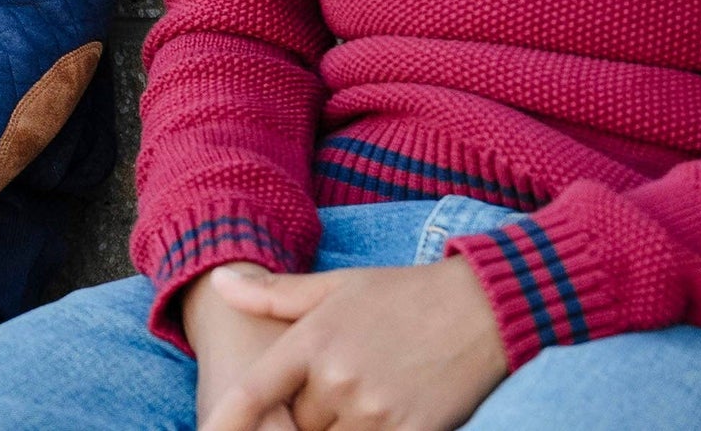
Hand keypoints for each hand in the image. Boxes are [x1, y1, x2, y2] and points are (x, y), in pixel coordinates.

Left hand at [199, 255, 508, 430]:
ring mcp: (375, 411)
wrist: (481, 307)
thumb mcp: (337, 286)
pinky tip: (375, 414)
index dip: (223, 423)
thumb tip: (220, 283)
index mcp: (315, 339)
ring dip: (333, 428)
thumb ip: (275, 295)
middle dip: (300, 416)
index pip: (253, 394)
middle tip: (330, 386)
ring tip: (359, 393)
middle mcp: (338, 378)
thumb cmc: (402, 293)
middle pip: (294, 425)